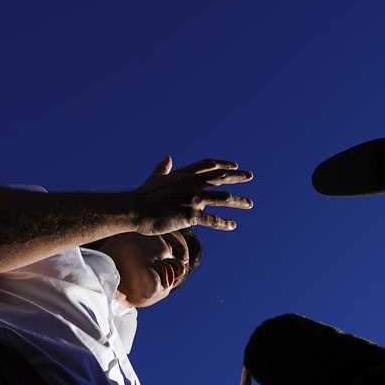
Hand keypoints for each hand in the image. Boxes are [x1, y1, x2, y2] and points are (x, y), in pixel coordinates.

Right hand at [129, 155, 253, 233]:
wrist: (135, 210)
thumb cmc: (142, 196)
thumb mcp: (155, 178)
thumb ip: (163, 168)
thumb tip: (168, 158)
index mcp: (184, 174)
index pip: (208, 165)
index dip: (222, 164)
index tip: (234, 165)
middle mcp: (192, 183)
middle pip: (220, 177)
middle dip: (237, 176)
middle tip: (250, 176)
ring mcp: (193, 198)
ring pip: (223, 198)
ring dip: (239, 200)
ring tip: (250, 203)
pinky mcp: (191, 214)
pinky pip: (213, 220)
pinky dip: (224, 223)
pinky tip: (233, 226)